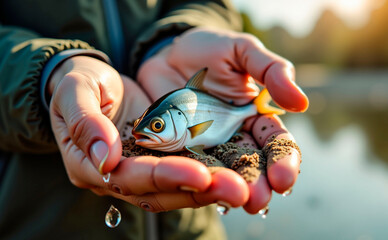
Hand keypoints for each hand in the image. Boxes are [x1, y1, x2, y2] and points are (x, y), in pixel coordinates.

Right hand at [48, 56, 249, 210]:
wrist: (91, 81)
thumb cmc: (78, 83)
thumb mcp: (75, 92)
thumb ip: (86, 122)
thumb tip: (107, 158)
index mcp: (89, 165)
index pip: (129, 177)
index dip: (164, 176)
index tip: (199, 173)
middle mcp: (117, 177)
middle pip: (159, 192)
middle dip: (198, 191)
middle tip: (237, 189)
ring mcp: (139, 170)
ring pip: (176, 189)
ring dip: (209, 189)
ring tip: (242, 186)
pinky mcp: (157, 159)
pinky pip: (184, 173)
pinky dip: (208, 176)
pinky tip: (234, 172)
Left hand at [137, 27, 305, 213]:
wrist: (167, 53)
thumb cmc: (209, 49)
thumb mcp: (243, 51)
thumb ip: (271, 71)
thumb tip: (302, 103)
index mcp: (255, 117)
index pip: (276, 143)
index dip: (283, 160)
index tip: (284, 177)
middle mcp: (234, 136)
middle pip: (250, 165)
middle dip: (257, 184)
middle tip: (258, 201)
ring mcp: (206, 144)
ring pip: (221, 171)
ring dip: (228, 189)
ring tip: (234, 203)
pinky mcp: (180, 148)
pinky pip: (187, 164)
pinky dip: (193, 177)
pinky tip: (197, 189)